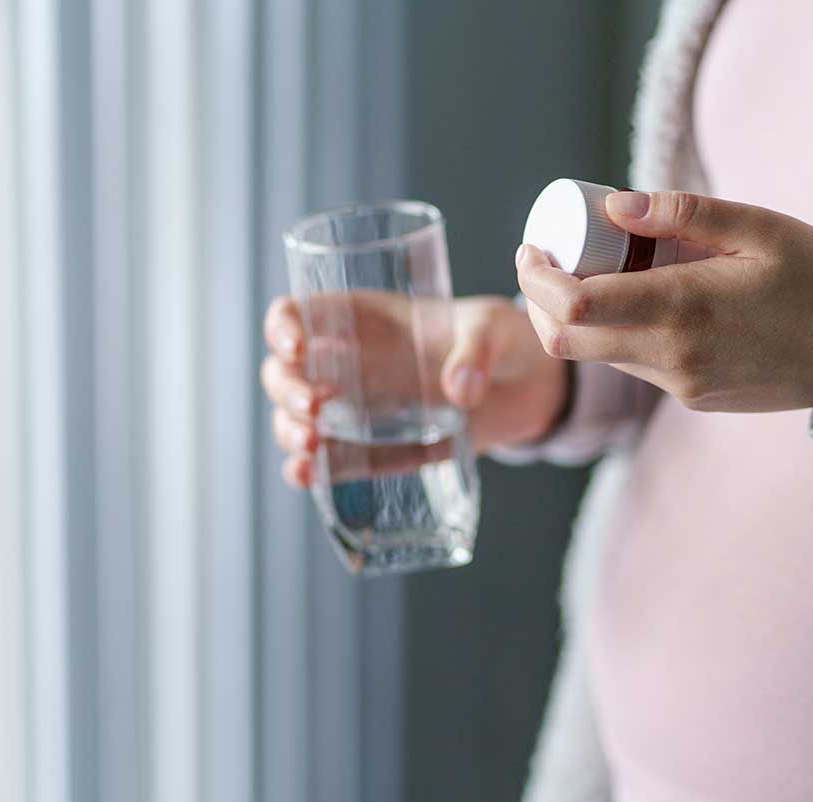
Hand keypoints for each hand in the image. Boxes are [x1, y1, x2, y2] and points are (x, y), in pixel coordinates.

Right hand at [261, 292, 567, 486]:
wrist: (529, 389)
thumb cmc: (503, 340)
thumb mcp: (494, 329)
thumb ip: (477, 351)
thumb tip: (459, 392)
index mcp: (363, 318)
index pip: (299, 312)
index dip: (283, 326)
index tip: (296, 347)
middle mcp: (349, 363)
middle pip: (284, 372)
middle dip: (286, 391)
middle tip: (315, 408)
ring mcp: (358, 410)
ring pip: (295, 419)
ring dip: (290, 433)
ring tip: (311, 447)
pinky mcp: (376, 450)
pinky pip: (329, 462)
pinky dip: (309, 472)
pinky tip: (307, 477)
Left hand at [516, 190, 812, 412]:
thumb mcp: (761, 228)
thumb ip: (684, 214)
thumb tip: (614, 205)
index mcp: (683, 309)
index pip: (574, 306)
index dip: (537, 279)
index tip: (531, 249)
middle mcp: (672, 357)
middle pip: (567, 342)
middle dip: (541, 303)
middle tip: (547, 261)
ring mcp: (681, 386)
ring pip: (599, 356)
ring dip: (580, 319)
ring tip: (601, 270)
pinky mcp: (693, 398)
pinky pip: (637, 366)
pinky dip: (620, 334)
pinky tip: (647, 300)